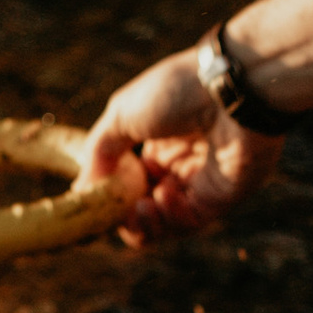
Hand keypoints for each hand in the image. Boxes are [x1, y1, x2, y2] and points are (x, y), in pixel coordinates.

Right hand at [86, 47, 283, 245]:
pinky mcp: (222, 198)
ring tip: (138, 210)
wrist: (231, 88)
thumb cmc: (178, 90)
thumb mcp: (123, 114)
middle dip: (124, 217)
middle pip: (143, 208)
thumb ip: (100, 151)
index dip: (110, 196)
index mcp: (158, 143)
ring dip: (144, 224)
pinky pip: (188, 222)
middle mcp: (179, 165)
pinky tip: (165, 196)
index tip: (94, 200)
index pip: (129, 183)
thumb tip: (82, 189)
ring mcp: (201, 184)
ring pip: (163, 223)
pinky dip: (171, 216)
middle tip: (115, 213)